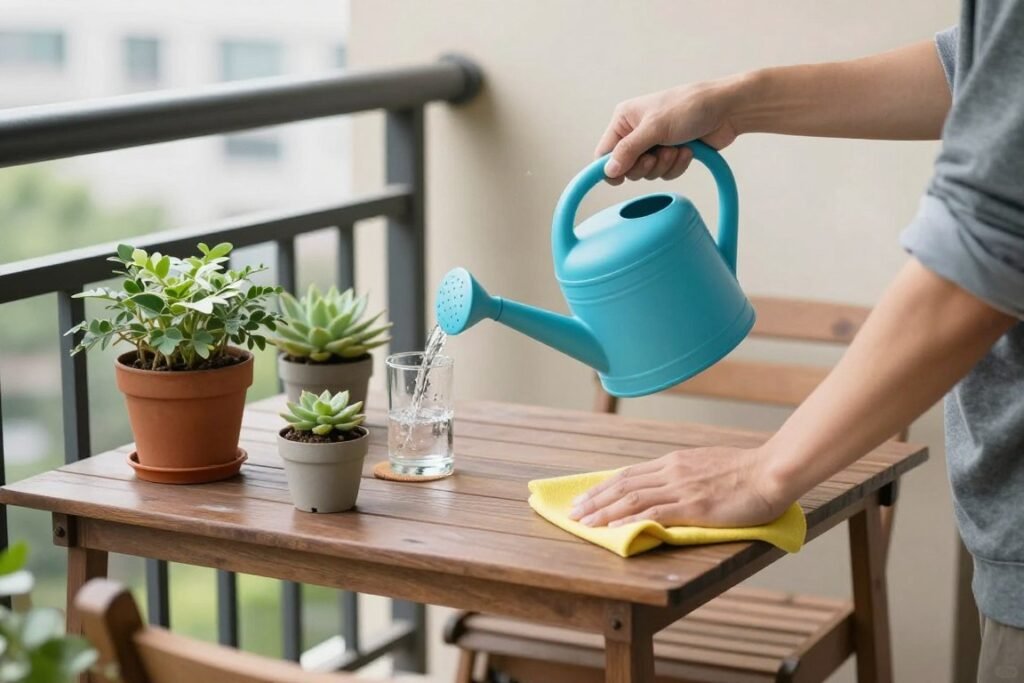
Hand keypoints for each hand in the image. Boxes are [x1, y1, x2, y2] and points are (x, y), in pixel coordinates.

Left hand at [568, 446, 790, 528]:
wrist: (770, 472)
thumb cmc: (746, 472)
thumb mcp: (706, 466)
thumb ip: (684, 475)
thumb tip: (667, 487)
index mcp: (674, 461)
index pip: (630, 474)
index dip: (604, 486)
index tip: (586, 496)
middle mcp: (672, 471)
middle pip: (623, 484)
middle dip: (594, 499)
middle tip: (573, 512)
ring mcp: (681, 488)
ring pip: (632, 498)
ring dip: (603, 511)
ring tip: (583, 523)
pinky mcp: (693, 506)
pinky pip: (654, 512)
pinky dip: (630, 520)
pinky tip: (614, 529)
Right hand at [595, 75, 750, 184]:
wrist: (727, 110)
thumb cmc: (690, 107)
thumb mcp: (654, 128)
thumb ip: (629, 150)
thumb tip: (607, 170)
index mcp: (625, 120)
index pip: (604, 153)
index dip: (610, 168)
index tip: (620, 177)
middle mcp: (636, 132)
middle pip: (626, 168)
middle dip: (645, 165)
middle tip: (657, 155)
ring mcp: (655, 144)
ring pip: (647, 173)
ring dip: (664, 165)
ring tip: (677, 148)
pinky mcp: (671, 154)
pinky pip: (665, 174)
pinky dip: (676, 166)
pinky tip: (687, 151)